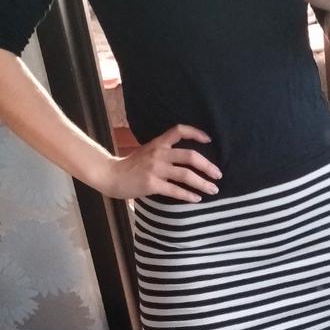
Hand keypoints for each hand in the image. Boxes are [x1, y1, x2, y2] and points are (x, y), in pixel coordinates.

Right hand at [102, 124, 221, 202]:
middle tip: (218, 175)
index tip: (208, 140)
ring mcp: (155, 169)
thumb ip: (164, 152)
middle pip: (190, 156)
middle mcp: (159, 153)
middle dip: (207, 166)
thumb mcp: (147, 151)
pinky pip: (175, 190)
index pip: (179, 131)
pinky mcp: (152, 184)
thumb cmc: (131, 165)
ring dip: (203, 183)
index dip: (195, 133)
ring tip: (213, 190)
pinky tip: (196, 199)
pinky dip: (188, 195)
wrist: (111, 175)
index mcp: (158, 143)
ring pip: (186, 175)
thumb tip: (186, 160)